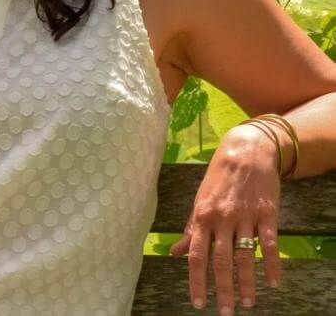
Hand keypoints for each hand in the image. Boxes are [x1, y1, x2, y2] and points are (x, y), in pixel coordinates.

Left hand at [168, 125, 282, 312]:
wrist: (245, 150)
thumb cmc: (218, 177)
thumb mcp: (200, 199)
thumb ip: (190, 228)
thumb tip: (174, 252)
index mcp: (202, 215)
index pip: (196, 254)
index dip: (196, 280)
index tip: (198, 303)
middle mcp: (222, 218)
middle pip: (221, 260)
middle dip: (222, 289)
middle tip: (225, 313)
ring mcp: (245, 217)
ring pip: (245, 256)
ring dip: (247, 283)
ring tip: (248, 303)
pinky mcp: (267, 214)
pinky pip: (270, 244)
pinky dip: (272, 265)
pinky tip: (273, 282)